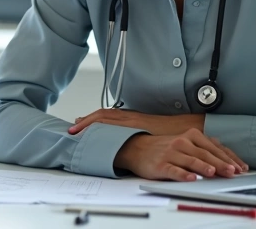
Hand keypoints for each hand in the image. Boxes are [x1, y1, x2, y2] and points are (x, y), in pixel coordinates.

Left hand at [69, 108, 204, 136]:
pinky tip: (96, 135)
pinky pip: (116, 126)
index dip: (89, 120)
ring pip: (105, 118)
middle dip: (85, 122)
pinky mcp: (137, 126)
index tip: (75, 125)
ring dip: (90, 123)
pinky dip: (103, 128)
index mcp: (129, 117)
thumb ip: (134, 132)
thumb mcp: (147, 128)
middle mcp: (128, 116)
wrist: (184, 129)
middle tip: (71, 130)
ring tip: (77, 131)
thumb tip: (121, 139)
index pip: (104, 116)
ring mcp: (132, 120)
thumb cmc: (167, 131)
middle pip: (101, 115)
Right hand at [114, 129, 247, 180]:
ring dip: (203, 166)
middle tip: (232, 172)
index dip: (229, 158)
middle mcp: (182, 143)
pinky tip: (191, 178)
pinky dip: (183, 174)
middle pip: (205, 153)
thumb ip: (204, 146)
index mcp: (191, 136)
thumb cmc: (165, 147)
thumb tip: (227, 155)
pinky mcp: (160, 165)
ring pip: (190, 160)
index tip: (241, 167)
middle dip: (220, 163)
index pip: (214, 147)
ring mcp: (171, 153)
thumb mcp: (186, 142)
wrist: (137, 149)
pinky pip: (173, 170)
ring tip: (213, 172)